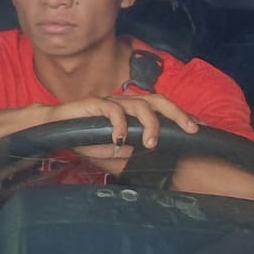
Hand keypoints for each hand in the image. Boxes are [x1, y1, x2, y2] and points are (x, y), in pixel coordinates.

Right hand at [47, 92, 196, 156]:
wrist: (53, 127)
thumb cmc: (83, 137)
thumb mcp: (112, 149)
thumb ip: (129, 149)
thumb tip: (145, 153)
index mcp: (132, 111)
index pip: (163, 108)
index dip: (182, 115)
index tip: (200, 128)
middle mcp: (125, 102)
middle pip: (158, 100)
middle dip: (178, 113)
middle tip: (191, 130)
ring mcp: (110, 101)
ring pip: (139, 104)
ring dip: (150, 124)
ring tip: (151, 143)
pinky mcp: (94, 103)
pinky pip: (112, 110)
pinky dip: (119, 125)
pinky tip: (120, 140)